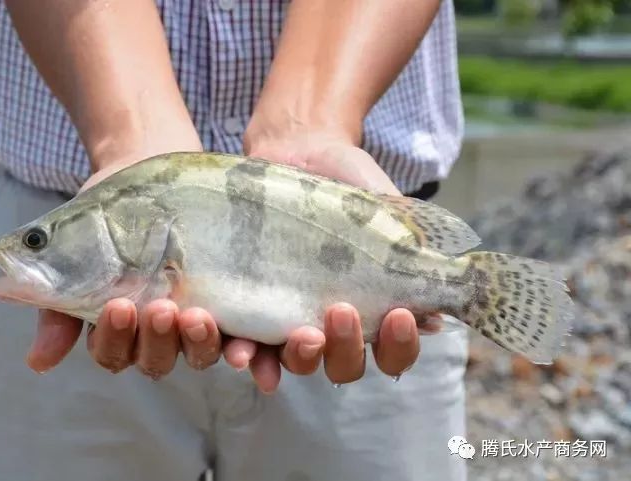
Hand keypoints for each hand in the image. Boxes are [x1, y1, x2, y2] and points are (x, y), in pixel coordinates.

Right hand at [26, 142, 237, 378]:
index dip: (114, 337)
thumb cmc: (104, 219)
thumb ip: (58, 309)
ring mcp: (193, 324)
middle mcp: (156, 335)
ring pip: (196, 354)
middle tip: (160, 307)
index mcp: (118, 329)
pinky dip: (238, 347)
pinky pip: (237, 338)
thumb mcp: (74, 254)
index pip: (113, 352)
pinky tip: (239, 344)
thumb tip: (39, 363)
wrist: (144, 175)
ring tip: (195, 315)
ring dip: (196, 342)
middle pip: (155, 359)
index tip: (117, 305)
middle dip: (156, 338)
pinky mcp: (228, 306)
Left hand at [229, 124, 420, 390]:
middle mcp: (331, 325)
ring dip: (300, 358)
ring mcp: (289, 317)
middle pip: (344, 367)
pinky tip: (243, 356)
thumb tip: (437, 312)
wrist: (298, 150)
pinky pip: (248, 345)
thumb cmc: (351, 183)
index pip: (392, 352)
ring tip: (301, 334)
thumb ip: (409, 253)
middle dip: (347, 348)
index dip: (399, 346)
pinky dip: (249, 356)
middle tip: (342, 310)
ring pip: (298, 362)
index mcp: (371, 309)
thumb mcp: (386, 211)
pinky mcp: (250, 305)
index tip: (401, 314)